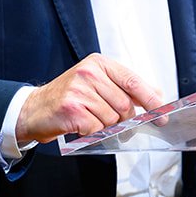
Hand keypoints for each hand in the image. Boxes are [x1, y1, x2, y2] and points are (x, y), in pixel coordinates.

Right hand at [16, 55, 164, 145]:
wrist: (34, 109)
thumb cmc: (68, 97)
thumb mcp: (97, 84)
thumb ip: (125, 87)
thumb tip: (156, 94)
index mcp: (98, 63)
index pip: (132, 80)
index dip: (150, 99)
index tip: (161, 112)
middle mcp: (89, 73)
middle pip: (124, 104)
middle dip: (124, 119)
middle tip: (114, 122)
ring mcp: (79, 90)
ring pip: (112, 118)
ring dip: (106, 126)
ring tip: (91, 120)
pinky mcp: (72, 109)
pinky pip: (97, 128)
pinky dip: (93, 133)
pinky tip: (82, 126)